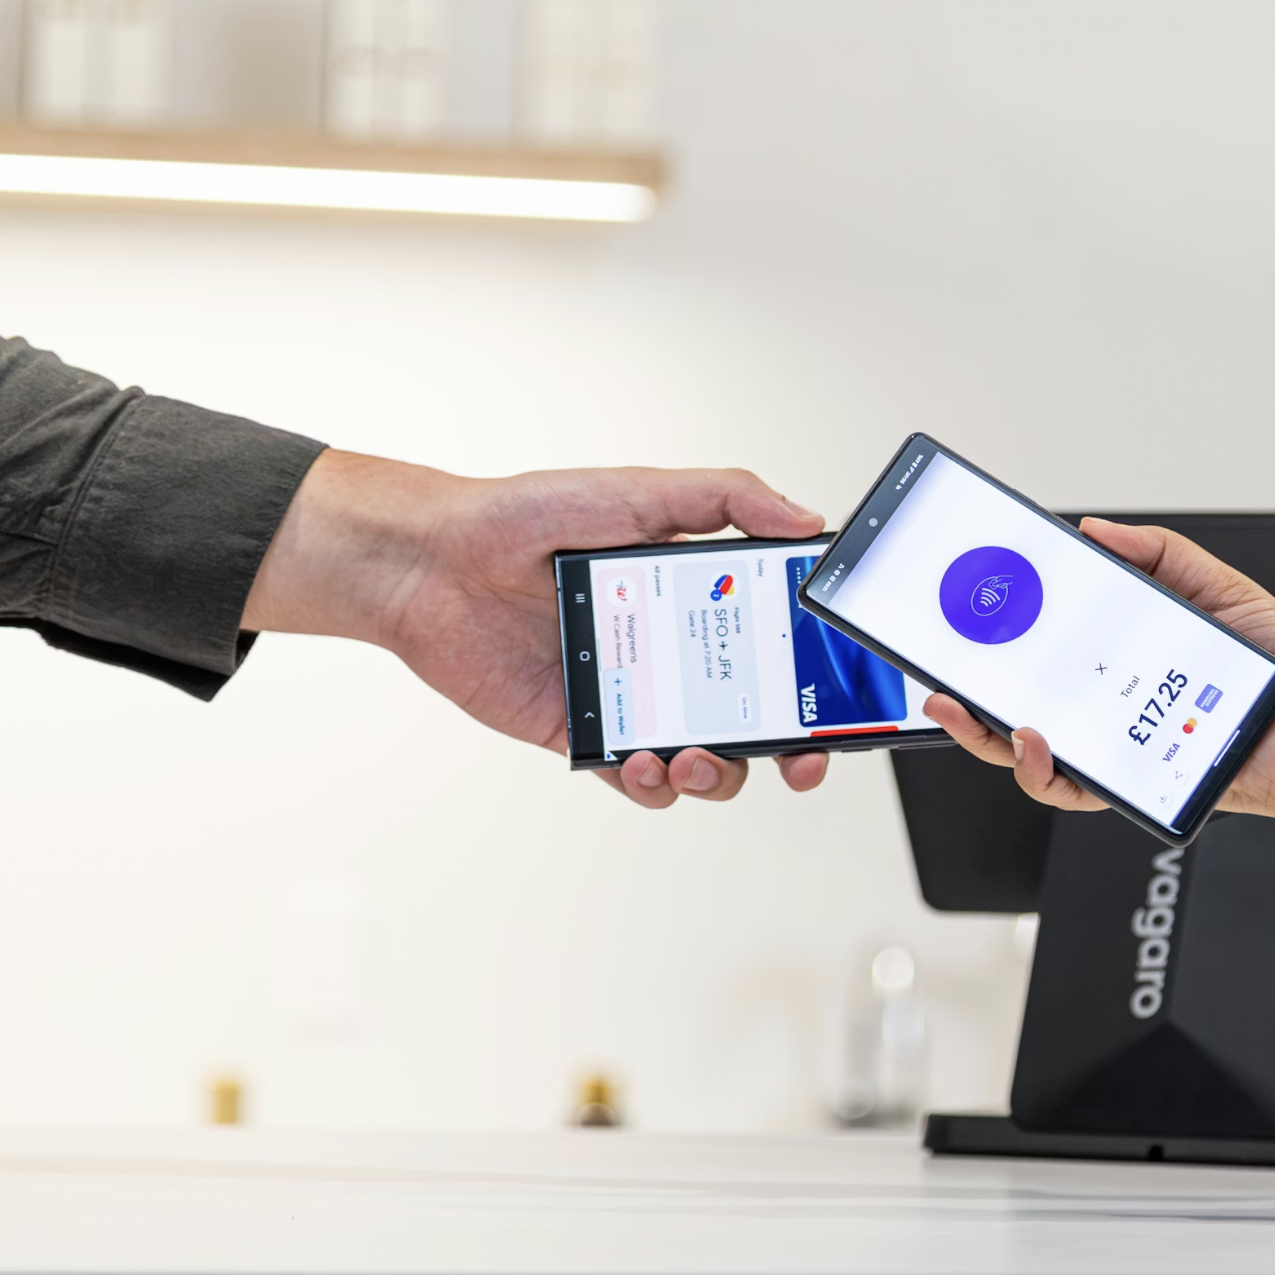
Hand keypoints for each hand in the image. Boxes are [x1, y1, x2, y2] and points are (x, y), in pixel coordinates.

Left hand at [242, 449, 833, 808]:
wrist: (434, 562)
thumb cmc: (526, 516)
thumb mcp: (640, 490)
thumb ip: (728, 498)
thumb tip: (804, 516)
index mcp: (696, 596)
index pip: (777, 642)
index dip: (818, 677)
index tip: (841, 695)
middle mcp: (671, 651)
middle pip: (756, 716)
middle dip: (789, 748)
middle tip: (798, 759)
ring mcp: (631, 696)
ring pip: (704, 760)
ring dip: (716, 772)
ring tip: (694, 755)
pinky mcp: (583, 732)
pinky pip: (635, 780)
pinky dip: (652, 785)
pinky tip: (643, 762)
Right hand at [922, 517, 1274, 913]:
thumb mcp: (1211, 586)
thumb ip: (1154, 555)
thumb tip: (1092, 531)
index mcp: (1115, 664)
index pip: (1039, 654)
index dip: (992, 642)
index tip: (958, 615)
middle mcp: (1106, 712)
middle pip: (1013, 709)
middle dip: (961, 697)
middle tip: (937, 675)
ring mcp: (1114, 752)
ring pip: (1026, 756)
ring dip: (986, 735)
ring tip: (971, 710)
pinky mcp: (1130, 786)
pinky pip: (1071, 790)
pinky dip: (1043, 769)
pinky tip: (1038, 740)